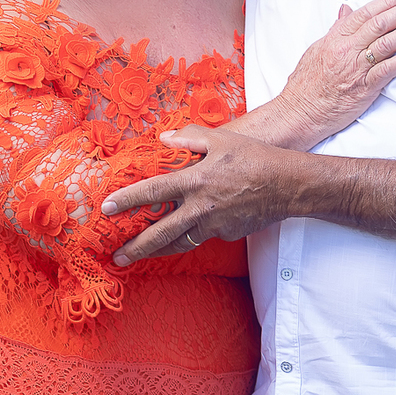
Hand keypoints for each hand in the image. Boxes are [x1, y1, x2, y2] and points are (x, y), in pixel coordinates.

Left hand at [103, 125, 302, 263]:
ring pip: (179, 244)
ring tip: (138, 258)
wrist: (289, 185)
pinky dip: (190, 237)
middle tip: (116, 257)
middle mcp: (201, 207)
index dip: (127, 200)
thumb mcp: (221, 139)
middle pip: (161, 233)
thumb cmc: (254, 157)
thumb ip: (189, 137)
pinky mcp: (226, 234)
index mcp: (195, 180)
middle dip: (136, 248)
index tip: (107, 208)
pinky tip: (181, 236)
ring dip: (156, 252)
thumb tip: (164, 138)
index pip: (153, 191)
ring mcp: (214, 225)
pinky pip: (203, 236)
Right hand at [255, 0, 395, 150]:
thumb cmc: (307, 84)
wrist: (300, 111)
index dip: (386, 1)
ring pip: (386, 44)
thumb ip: (337, 30)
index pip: (365, 13)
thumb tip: (347, 11)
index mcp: (336, 38)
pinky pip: (386, 71)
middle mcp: (347, 50)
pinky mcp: (364, 88)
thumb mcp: (318, 49)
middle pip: (380, 24)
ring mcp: (356, 69)